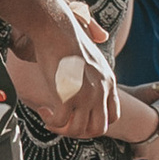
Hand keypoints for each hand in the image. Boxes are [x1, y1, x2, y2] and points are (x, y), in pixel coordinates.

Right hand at [24, 0, 121, 138]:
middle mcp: (101, 91)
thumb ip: (97, 63)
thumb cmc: (68, 37)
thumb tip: (102, 37)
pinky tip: (44, 111)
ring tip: (51, 117)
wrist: (56, 29)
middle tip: (64, 122)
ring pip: (79, 130)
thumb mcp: (92, 50)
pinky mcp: (68, 97)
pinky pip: (60, 123)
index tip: (79, 115)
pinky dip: (51, 122)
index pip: (113, 116)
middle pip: (98, 129)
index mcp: (109, 82)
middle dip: (80, 130)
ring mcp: (86, 96)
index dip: (95, 121)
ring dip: (63, 129)